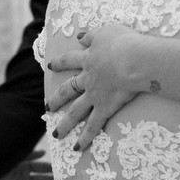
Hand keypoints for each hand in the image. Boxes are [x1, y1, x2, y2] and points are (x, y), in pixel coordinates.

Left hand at [45, 24, 143, 149]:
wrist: (132, 59)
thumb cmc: (124, 42)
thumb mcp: (106, 31)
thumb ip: (92, 35)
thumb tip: (80, 37)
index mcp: (89, 58)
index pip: (70, 60)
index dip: (60, 62)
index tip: (50, 65)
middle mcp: (88, 78)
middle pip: (68, 90)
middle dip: (56, 98)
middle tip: (47, 107)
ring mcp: (95, 94)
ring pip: (76, 112)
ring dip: (66, 124)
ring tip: (57, 134)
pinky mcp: (105, 107)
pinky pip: (93, 126)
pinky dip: (85, 138)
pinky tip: (77, 148)